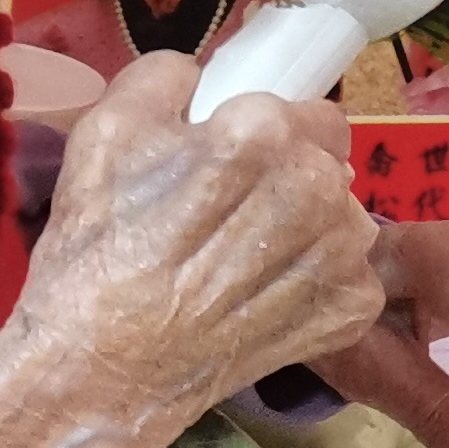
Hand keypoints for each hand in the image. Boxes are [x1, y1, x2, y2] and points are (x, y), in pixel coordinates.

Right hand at [0, 49, 380, 447]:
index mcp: (262, 132)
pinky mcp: (352, 310)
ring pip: (343, 217)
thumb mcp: (105, 132)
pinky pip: (350, 274)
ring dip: (308, 230)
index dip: (267, 138)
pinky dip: (315, 285)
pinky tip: (262, 300)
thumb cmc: (96, 249)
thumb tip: (201, 75)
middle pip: (329, 163)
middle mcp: (319, 187)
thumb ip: (164, 77)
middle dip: (289, 179)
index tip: (230, 167)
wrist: (98, 373)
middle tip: (231, 215)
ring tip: (244, 261)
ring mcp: (344, 254)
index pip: (308, 111)